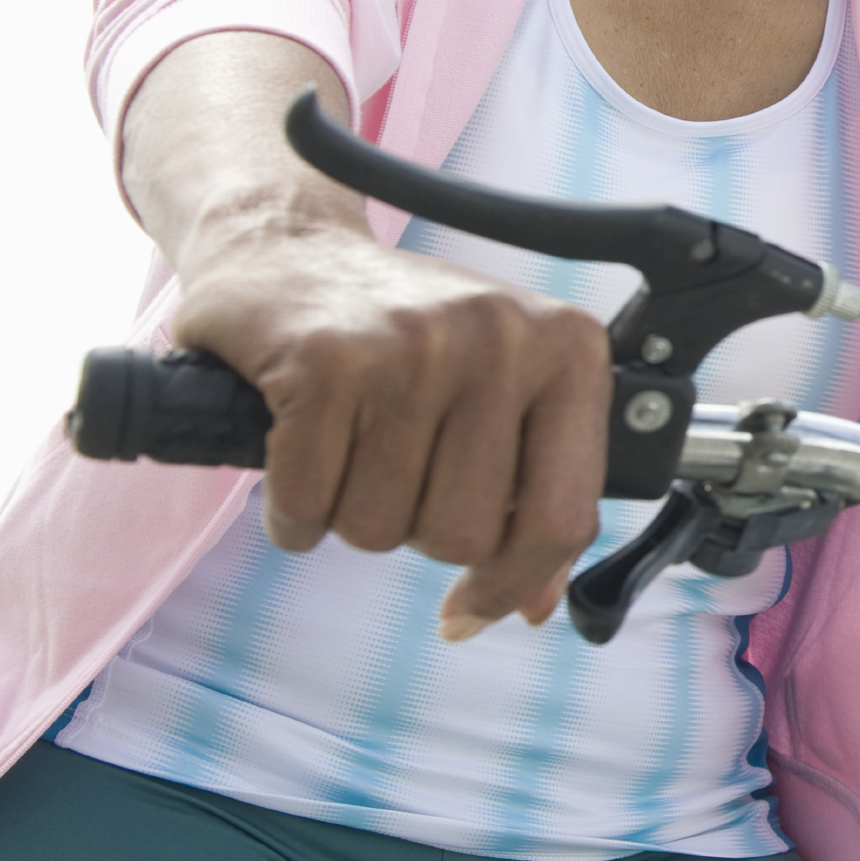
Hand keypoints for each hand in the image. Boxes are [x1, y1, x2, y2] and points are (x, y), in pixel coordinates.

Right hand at [172, 228, 612, 638]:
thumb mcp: (501, 395)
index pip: (561, 517)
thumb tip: (536, 603)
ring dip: (350, 516)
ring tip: (351, 449)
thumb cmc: (406, 338)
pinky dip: (293, 510)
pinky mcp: (323, 360)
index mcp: (569, 352)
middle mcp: (501, 340)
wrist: (290, 251)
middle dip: (414, 532)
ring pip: (380, 527)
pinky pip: (308, 503)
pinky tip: (300, 457)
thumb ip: (533, 496)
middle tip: (394, 474)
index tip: (471, 609)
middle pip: (460, 536)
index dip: (512, 584)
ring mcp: (412, 347)